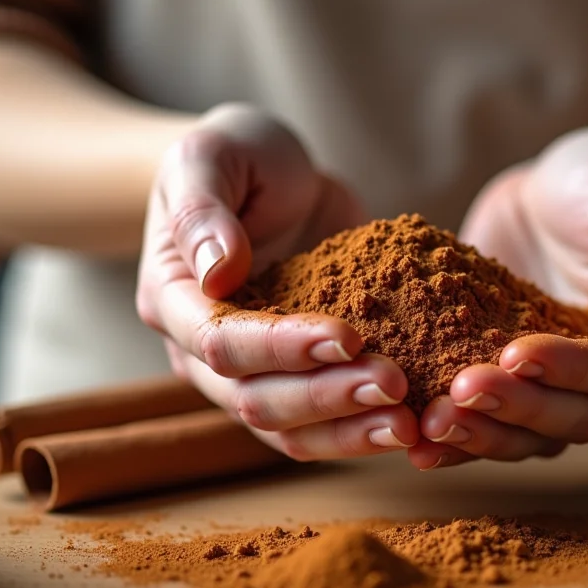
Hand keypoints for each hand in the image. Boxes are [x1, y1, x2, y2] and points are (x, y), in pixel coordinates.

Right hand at [135, 104, 417, 460]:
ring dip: (349, 431)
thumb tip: (217, 270)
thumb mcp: (210, 156)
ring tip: (409, 423)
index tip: (348, 336)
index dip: (282, 347)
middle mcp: (200, 353)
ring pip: (288, 430)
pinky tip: (415, 426)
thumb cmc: (237, 156)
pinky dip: (363, 432)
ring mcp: (251, 374)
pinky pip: (322, 426)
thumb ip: (203, 208)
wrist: (275, 174)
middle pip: (255, 400)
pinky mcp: (297, 379)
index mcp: (173, 299)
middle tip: (394, 384)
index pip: (219, 342)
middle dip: (326, 397)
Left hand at [409, 127, 587, 469]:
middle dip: (515, 410)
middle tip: (458, 394)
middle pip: (573, 416)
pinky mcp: (512, 379)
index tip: (513, 353)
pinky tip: (411, 434)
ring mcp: (560, 383)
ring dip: (481, 435)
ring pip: (531, 434)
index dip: (568, 369)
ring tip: (426, 426)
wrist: (558, 180)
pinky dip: (457, 432)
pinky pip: (491, 420)